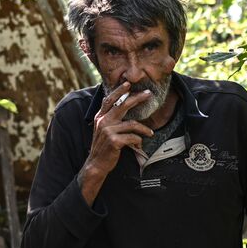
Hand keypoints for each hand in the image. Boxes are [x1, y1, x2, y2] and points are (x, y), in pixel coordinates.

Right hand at [80, 82, 154, 203]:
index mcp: (100, 117)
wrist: (96, 164)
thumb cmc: (103, 147)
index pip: (109, 99)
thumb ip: (109, 119)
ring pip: (132, 124)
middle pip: (123, 105)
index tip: (128, 83)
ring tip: (150, 133)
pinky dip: (138, 141)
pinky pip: (132, 137)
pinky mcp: (114, 141)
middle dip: (137, 98)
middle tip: (148, 94)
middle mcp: (103, 121)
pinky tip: (139, 145)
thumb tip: (122, 108)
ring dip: (143, 129)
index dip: (119, 90)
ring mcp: (108, 131)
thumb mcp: (102, 130)